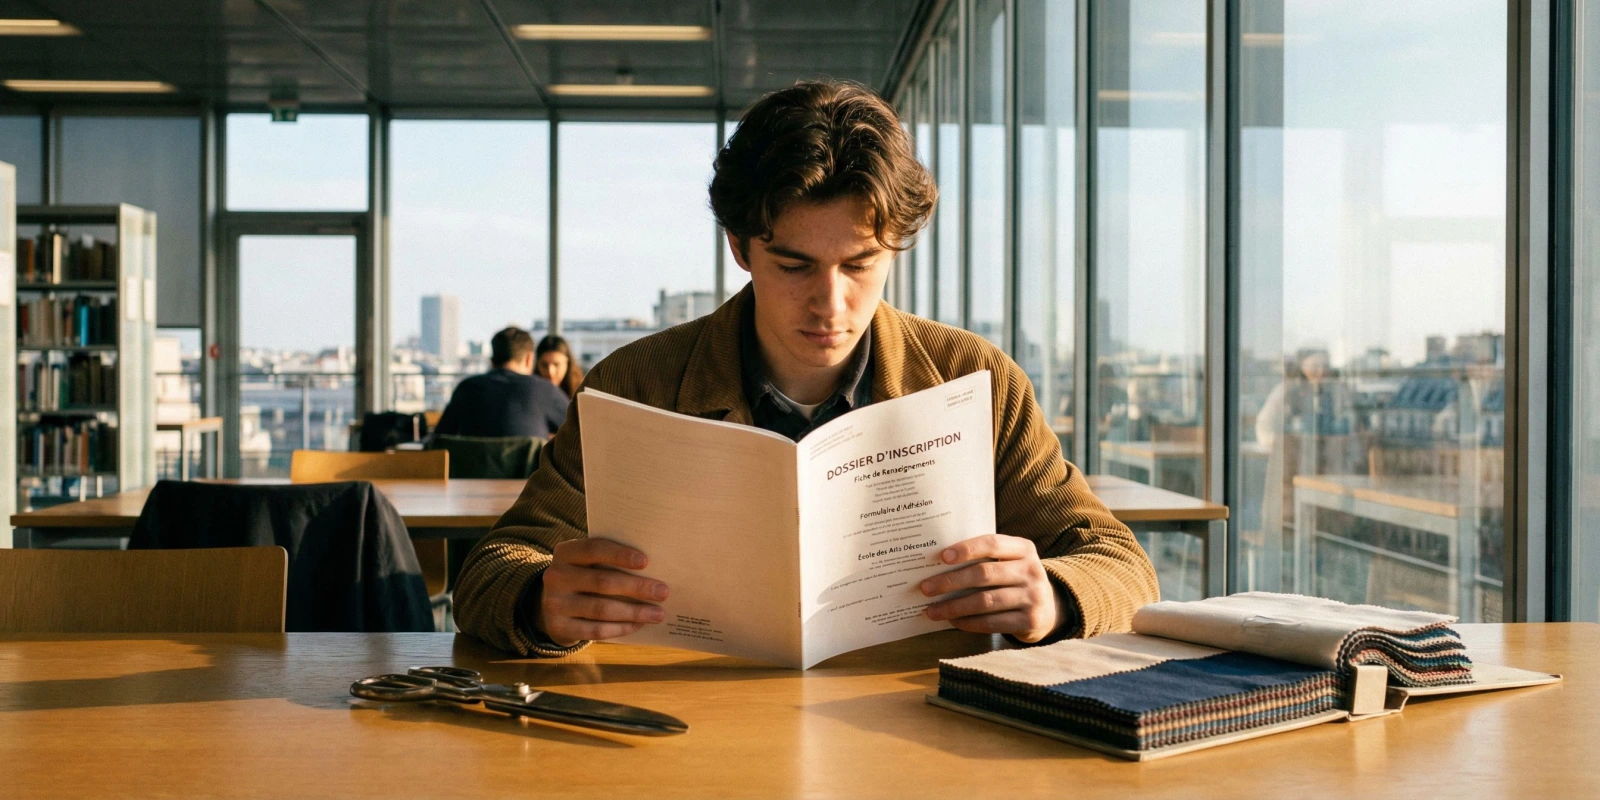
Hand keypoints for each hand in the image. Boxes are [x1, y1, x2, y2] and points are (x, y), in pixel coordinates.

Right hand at [537, 538, 669, 646]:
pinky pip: (595, 630)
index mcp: (566, 552)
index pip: (594, 549)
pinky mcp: (559, 627)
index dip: (620, 555)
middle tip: (662, 592)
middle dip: (636, 587)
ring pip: (601, 609)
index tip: (646, 561)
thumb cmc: (584, 577)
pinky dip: (620, 628)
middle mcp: (556, 576)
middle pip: (602, 582)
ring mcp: (555, 604)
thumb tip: (654, 569)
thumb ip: (611, 561)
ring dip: (634, 612)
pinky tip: (638, 625)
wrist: (552, 605)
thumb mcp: (589, 564)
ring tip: (658, 613)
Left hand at [919, 534, 1059, 642]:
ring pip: (985, 601)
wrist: (1049, 609)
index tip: (942, 557)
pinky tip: (953, 621)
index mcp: (1024, 549)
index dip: (967, 549)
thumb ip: (984, 558)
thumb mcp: (1009, 562)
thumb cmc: (1015, 579)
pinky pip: (992, 622)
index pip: (993, 543)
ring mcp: (1033, 597)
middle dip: (950, 582)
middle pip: (984, 574)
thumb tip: (938, 564)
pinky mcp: (1030, 621)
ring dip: (954, 607)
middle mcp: (1032, 571)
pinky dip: (969, 623)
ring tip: (932, 610)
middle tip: (926, 588)